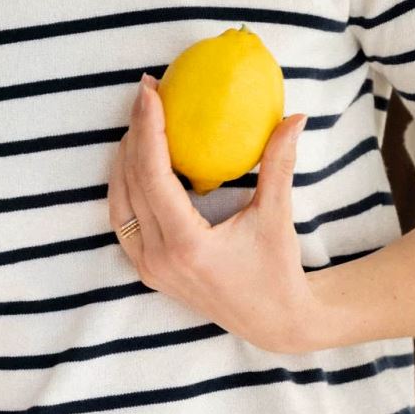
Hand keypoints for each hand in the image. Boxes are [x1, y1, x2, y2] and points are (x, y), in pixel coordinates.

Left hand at [107, 73, 314, 354]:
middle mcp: (158, 258)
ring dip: (124, 157)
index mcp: (186, 245)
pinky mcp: (147, 270)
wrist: (273, 322)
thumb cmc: (278, 270)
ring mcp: (148, 267)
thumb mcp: (278, 216)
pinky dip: (126, 184)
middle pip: (130, 183)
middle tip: (145, 93)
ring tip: (139, 118)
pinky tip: (138, 157)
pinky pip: (124, 218)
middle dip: (133, 132)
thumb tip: (295, 116)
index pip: (153, 176)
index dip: (147, 129)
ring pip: (119, 201)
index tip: (150, 92)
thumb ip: (280, 164)